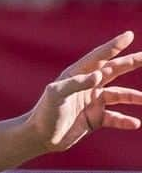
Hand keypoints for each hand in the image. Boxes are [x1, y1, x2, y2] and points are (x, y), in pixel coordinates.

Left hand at [29, 31, 141, 151]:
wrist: (40, 137)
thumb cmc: (45, 112)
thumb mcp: (56, 94)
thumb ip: (77, 83)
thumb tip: (99, 75)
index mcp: (78, 75)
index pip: (99, 57)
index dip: (114, 46)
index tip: (129, 35)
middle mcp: (88, 85)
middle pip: (114, 70)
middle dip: (131, 62)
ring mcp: (93, 102)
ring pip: (119, 95)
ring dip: (133, 96)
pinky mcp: (95, 119)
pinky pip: (115, 118)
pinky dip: (125, 120)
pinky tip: (135, 123)